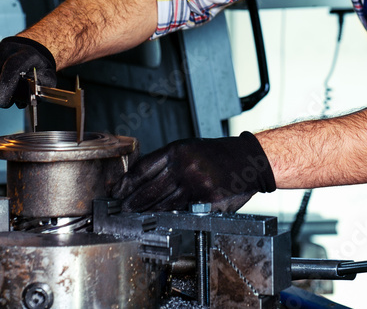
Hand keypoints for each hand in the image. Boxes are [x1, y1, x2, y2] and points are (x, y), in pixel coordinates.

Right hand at [0, 36, 55, 107]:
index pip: (9, 68)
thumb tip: (24, 97)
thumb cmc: (35, 68)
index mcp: (24, 54)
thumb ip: (40, 88)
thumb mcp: (47, 77)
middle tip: (5, 99)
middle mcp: (3, 50)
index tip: (1, 103)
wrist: (24, 51)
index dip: (3, 88)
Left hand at [111, 132, 275, 212]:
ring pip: (165, 203)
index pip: (144, 168)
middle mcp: (185, 165)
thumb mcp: (191, 149)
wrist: (249, 159)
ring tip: (138, 215)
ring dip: (149, 212)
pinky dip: (172, 216)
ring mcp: (196, 183)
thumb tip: (142, 180)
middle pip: (150, 189)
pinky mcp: (207, 199)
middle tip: (123, 209)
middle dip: (133, 202)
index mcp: (178, 150)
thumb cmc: (219, 155)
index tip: (117, 191)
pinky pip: (184, 211)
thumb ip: (168, 163)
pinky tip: (162, 218)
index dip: (127, 182)